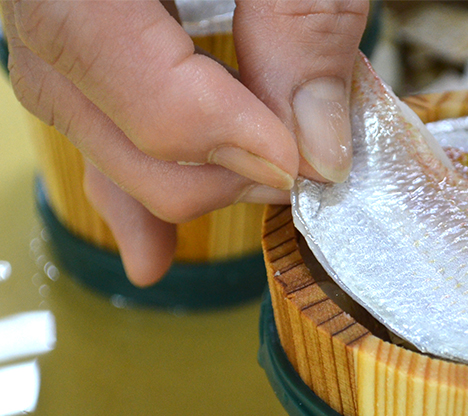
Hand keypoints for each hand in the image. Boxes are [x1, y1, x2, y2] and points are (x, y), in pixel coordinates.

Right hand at [2, 0, 367, 284]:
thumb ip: (306, 31)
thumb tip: (319, 153)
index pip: (147, 94)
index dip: (231, 146)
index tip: (306, 168)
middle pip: (104, 120)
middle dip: (207, 174)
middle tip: (290, 181)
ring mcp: (52, 7)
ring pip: (80, 119)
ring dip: (161, 185)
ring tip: (215, 238)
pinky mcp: (81, 24)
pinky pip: (80, 102)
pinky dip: (125, 165)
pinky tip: (148, 243)